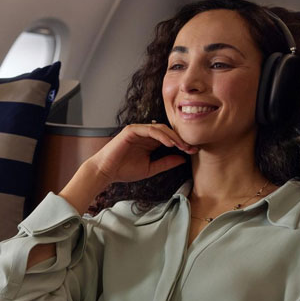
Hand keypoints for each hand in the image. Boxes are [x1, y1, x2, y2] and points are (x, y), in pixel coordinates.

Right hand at [59, 123, 196, 212]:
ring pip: (161, 128)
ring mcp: (138, 131)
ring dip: (173, 137)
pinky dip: (161, 135)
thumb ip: (165, 163)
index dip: (182, 144)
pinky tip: (170, 143)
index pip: (169, 138)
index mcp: (149, 142)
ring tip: (182, 146)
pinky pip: (150, 130)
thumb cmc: (124, 170)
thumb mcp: (150, 168)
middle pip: (168, 131)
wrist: (106, 172)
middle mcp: (145, 134)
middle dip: (181, 139)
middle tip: (191, 147)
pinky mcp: (131, 130)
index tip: (193, 151)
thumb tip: (183, 159)